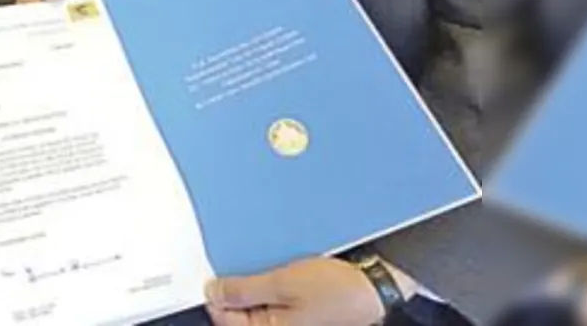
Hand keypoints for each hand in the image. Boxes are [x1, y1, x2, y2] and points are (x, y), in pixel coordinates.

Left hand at [206, 257, 418, 325]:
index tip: (211, 274)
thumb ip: (244, 291)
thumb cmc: (338, 291)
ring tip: (270, 268)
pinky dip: (270, 283)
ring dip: (254, 283)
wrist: (374, 286)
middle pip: (238, 311)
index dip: (214, 295)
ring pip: (255, 302)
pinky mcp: (297, 310)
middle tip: (244, 266)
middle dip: (236, 288)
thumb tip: (212, 293)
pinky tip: (279, 270)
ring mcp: (288, 321)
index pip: (223, 319)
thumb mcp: (283, 284)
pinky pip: (272, 298)